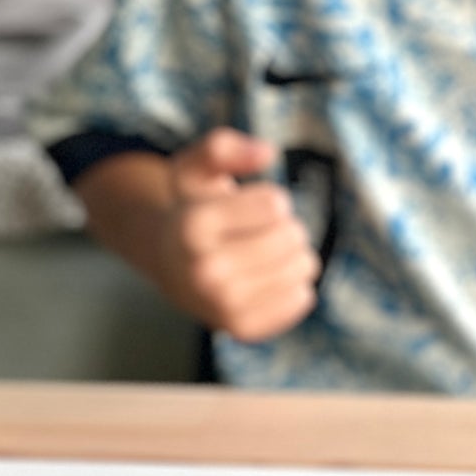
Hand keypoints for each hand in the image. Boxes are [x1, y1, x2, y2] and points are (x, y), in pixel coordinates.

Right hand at [153, 128, 319, 340]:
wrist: (172, 267)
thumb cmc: (193, 209)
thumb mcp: (197, 167)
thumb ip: (224, 146)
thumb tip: (266, 152)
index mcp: (191, 226)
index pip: (276, 205)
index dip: (272, 200)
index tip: (249, 208)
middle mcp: (203, 270)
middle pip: (292, 236)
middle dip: (287, 227)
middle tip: (262, 233)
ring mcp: (223, 305)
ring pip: (303, 267)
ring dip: (295, 255)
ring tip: (268, 254)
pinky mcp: (242, 328)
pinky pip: (302, 299)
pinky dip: (297, 286)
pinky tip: (273, 280)